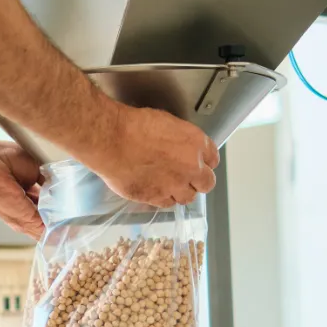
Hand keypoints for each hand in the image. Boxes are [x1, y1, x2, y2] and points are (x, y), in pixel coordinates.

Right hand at [84, 105, 219, 207]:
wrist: (112, 140)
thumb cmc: (135, 125)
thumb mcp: (167, 123)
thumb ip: (181, 140)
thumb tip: (181, 148)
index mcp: (196, 143)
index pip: (213, 159)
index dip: (204, 161)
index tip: (198, 162)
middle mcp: (191, 167)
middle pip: (207, 183)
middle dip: (198, 180)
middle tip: (186, 176)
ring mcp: (175, 186)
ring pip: (188, 197)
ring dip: (181, 191)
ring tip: (168, 184)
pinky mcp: (157, 198)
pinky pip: (167, 203)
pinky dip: (163, 198)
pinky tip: (154, 188)